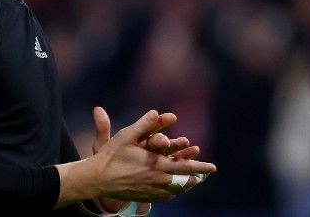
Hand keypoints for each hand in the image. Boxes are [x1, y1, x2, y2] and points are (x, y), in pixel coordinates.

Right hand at [88, 109, 215, 203]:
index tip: (212, 168)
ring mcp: (151, 190)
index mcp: (155, 164)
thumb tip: (156, 112)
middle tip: (207, 174)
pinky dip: (173, 193)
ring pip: (175, 191)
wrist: (97, 179)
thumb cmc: (110, 156)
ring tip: (193, 181)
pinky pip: (164, 197)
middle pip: (183, 181)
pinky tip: (174, 190)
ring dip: (186, 186)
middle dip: (197, 177)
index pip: (184, 167)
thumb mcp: (126, 136)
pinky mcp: (144, 197)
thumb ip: (143, 124)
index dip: (200, 167)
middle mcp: (156, 179)